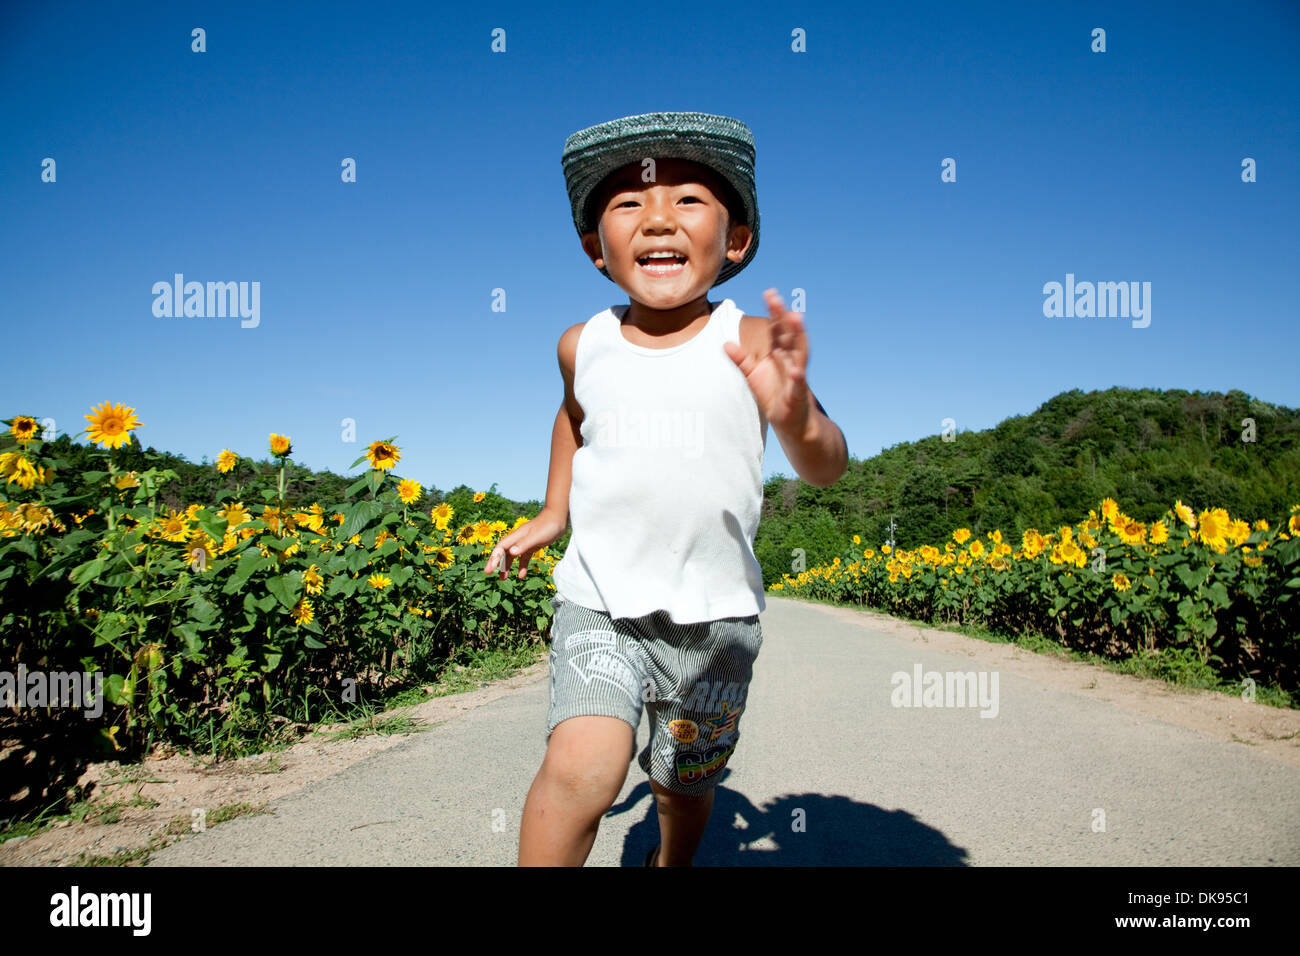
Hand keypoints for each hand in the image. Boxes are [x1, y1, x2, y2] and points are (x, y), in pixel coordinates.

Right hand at [484, 508, 567, 579]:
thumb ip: (524, 544)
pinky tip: (522, 575)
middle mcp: (518, 539)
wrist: (559, 517)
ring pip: (512, 556)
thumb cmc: (548, 525)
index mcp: (516, 536)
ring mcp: (525, 542)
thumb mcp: (536, 536)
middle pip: (503, 552)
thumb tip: (511, 553)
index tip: (489, 570)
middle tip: (488, 573)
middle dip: (496, 563)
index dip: (494, 559)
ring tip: (503, 578)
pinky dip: (522, 566)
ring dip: (507, 566)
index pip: (501, 548)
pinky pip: (524, 558)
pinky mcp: (533, 545)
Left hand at [722, 288, 813, 436]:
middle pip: (789, 334)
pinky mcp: (798, 395)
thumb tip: (725, 343)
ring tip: (795, 318)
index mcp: (780, 354)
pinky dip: (798, 376)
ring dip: (798, 336)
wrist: (791, 423)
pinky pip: (799, 384)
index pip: (778, 329)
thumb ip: (741, 360)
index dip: (774, 312)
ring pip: (800, 352)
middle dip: (783, 316)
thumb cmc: (774, 396)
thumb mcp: (753, 376)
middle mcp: (791, 360)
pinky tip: (796, 370)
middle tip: (776, 298)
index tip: (769, 293)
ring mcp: (797, 376)